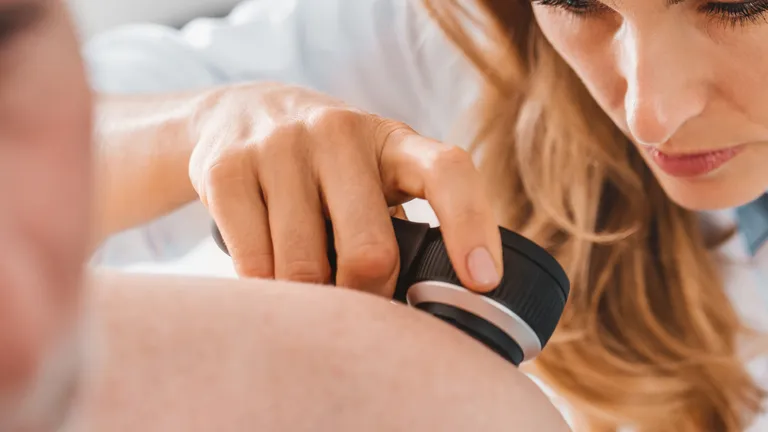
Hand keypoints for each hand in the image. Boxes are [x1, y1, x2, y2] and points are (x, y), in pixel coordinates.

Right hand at [189, 82, 502, 295]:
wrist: (240, 112)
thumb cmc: (325, 164)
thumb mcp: (372, 174)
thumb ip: (402, 224)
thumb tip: (428, 315)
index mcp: (391, 141)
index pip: (447, 172)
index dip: (471, 226)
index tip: (482, 282)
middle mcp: (338, 134)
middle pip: (370, 250)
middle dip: (368, 298)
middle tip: (360, 311)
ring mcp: (279, 147)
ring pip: (303, 269)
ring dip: (311, 302)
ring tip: (311, 295)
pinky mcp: (227, 170)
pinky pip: (253, 264)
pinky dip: (267, 291)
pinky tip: (271, 284)